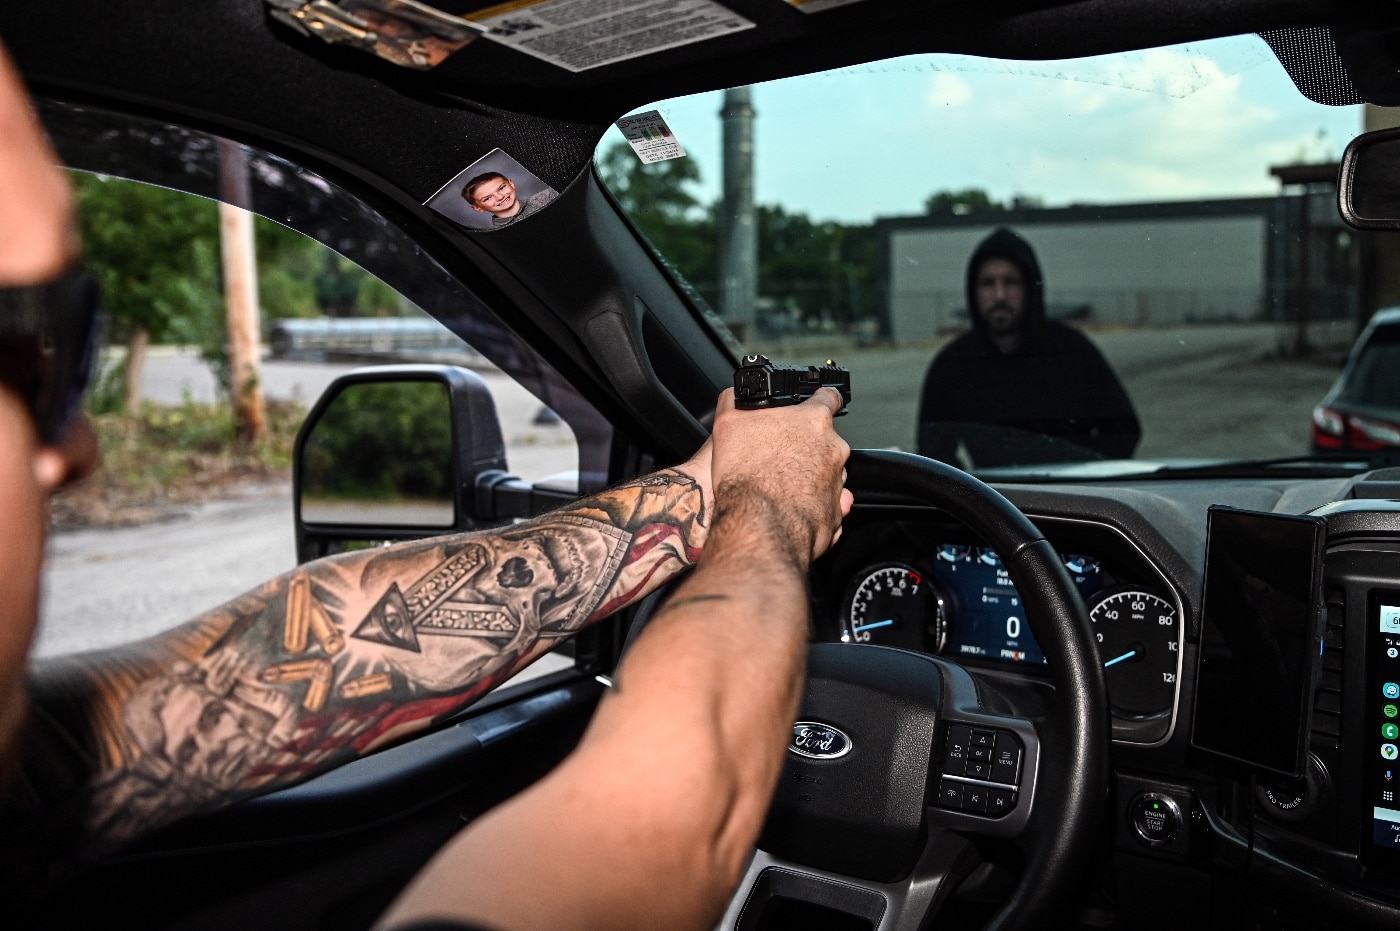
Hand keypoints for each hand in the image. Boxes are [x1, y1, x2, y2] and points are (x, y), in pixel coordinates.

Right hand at [706, 387, 851, 563]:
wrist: (760, 526)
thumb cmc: (747, 476)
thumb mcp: (727, 424)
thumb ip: (734, 403)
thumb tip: (734, 397)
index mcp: (813, 421)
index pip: (829, 398)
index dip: (820, 398)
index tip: (815, 402)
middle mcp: (833, 450)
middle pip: (823, 441)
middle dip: (803, 447)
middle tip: (775, 457)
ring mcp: (837, 483)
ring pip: (824, 474)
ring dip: (806, 477)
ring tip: (777, 486)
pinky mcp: (835, 513)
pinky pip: (825, 504)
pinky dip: (810, 505)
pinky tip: (787, 507)